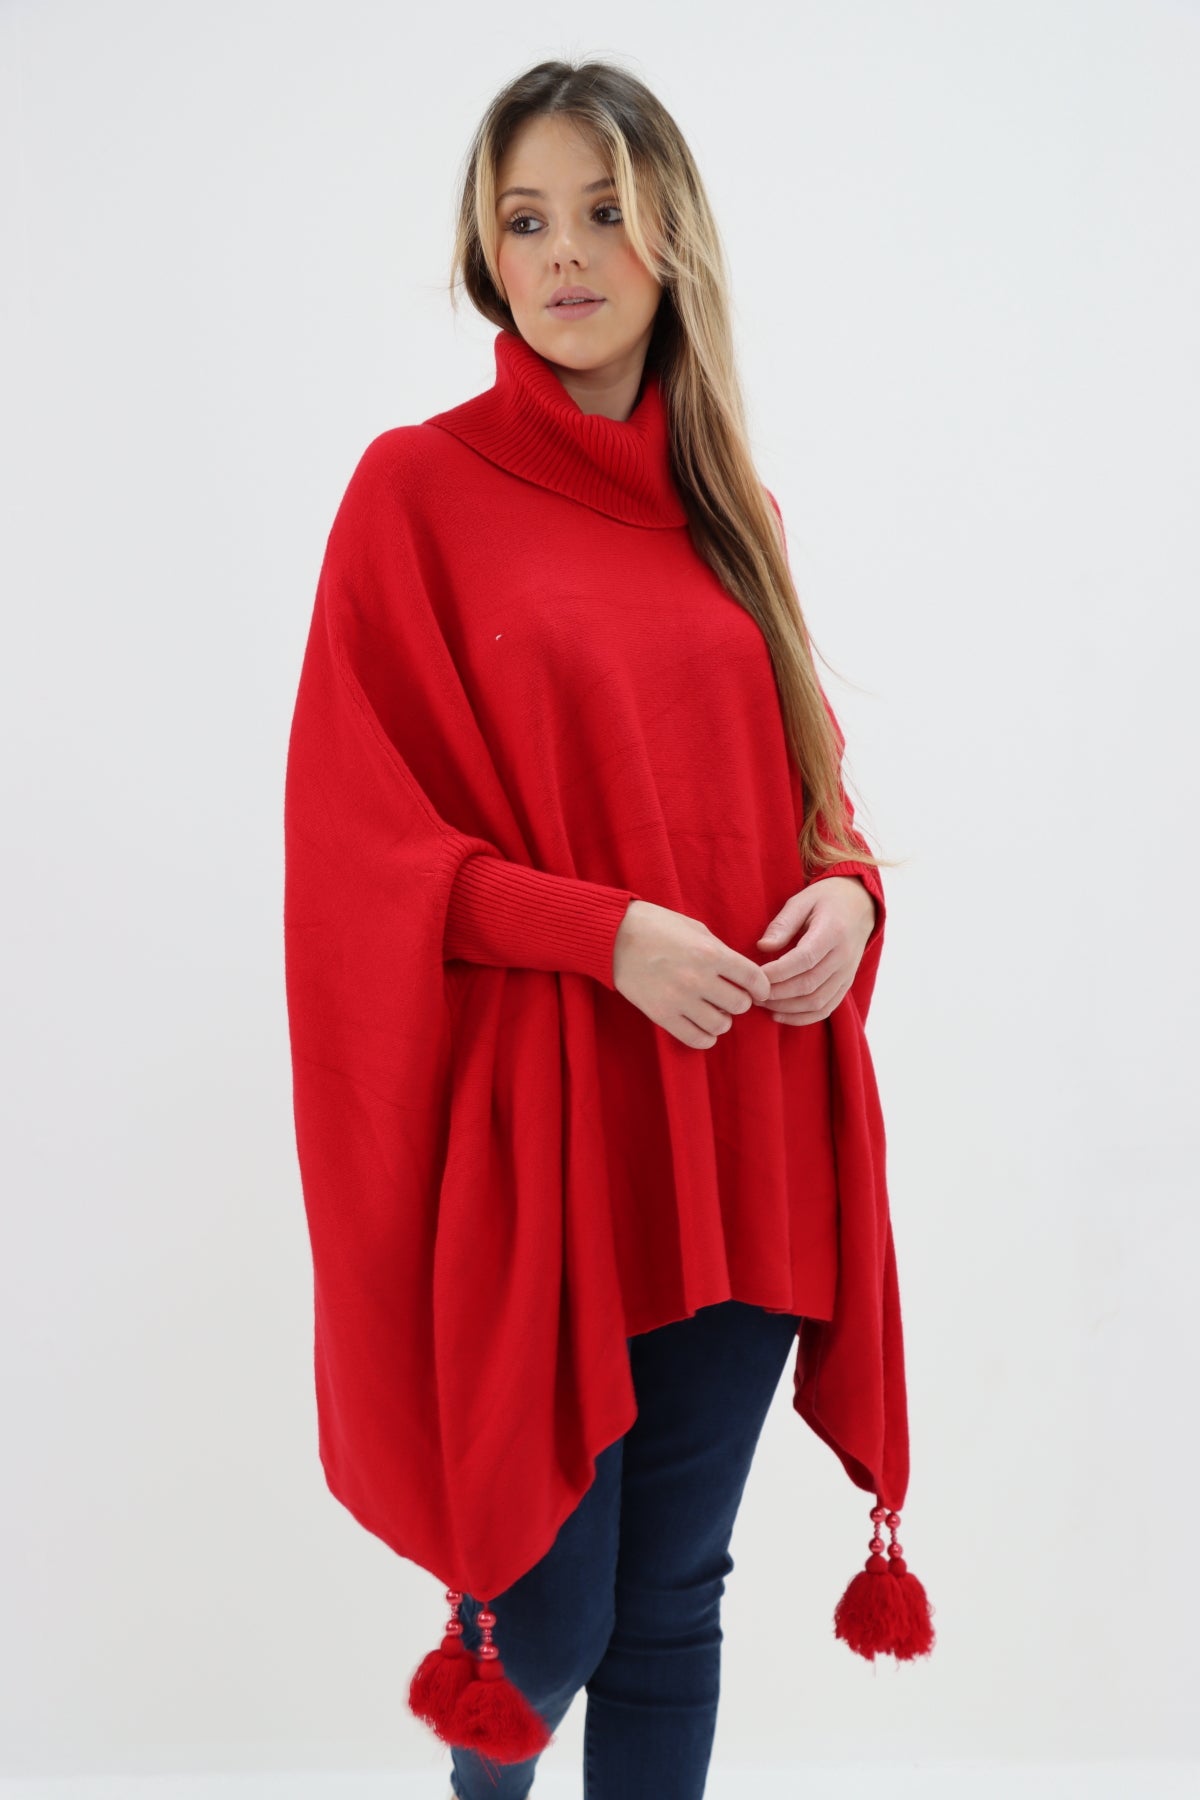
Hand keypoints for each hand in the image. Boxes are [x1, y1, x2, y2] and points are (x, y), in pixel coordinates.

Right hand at [613, 900, 771, 1049]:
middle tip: (729, 995)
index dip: (762, 988)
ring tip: (713, 1010)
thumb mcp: (696, 928)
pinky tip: (703, 1026)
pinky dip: (706, 1036)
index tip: (759, 990)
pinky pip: (697, 1039)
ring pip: (721, 1025)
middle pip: (741, 1005)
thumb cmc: (656, 926)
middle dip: (739, 1001)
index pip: (754, 979)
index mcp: (711, 953)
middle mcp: (699, 978)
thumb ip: (721, 951)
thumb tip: (740, 973)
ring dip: (722, 1019)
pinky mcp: (662, 1015)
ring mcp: (680, 999)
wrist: (613, 936)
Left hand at [753, 878, 875, 1024]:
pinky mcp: (845, 984)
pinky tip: (780, 1015)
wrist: (860, 905)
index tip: (755, 975)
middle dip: (777, 993)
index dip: (777, 971)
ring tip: (761, 1002)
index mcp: (833, 932)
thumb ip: (782, 924)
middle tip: (751, 991)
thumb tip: (763, 947)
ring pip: (817, 1001)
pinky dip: (802, 1017)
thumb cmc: (826, 899)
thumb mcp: (803, 900)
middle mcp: (843, 957)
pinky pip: (826, 1008)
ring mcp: (846, 973)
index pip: (804, 959)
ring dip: (786, 1007)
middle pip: (808, 984)